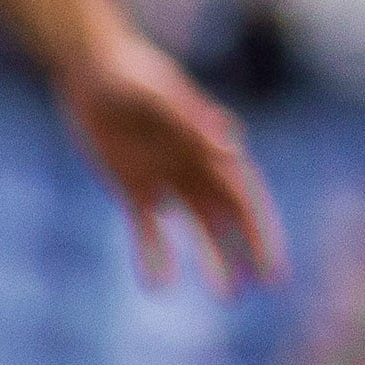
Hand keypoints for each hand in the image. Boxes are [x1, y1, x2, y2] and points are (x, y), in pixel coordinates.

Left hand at [57, 17, 284, 294]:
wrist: (92, 70)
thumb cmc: (131, 75)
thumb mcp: (159, 95)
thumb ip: (192, 120)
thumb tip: (233, 146)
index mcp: (210, 147)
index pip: (244, 197)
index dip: (261, 232)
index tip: (272, 265)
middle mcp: (195, 166)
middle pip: (228, 217)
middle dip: (246, 250)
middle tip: (261, 285)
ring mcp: (166, 178)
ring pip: (196, 227)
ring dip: (211, 257)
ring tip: (226, 294)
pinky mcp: (132, 186)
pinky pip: (148, 227)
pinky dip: (156, 253)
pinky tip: (159, 283)